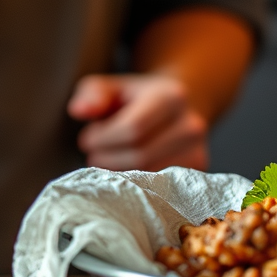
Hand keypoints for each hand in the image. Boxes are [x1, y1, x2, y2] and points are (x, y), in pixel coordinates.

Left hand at [67, 73, 207, 171]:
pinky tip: (124, 170)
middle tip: (93, 152)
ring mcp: (197, 151)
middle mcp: (191, 125)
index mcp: (171, 97)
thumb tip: (79, 110)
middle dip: (107, 158)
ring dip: (118, 173)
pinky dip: (135, 184)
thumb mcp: (109, 88)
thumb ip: (92, 95)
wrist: (175, 107)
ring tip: (108, 159)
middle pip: (140, 155)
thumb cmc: (133, 98)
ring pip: (149, 177)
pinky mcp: (197, 172)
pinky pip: (159, 188)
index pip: (133, 128)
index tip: (87, 138)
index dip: (103, 138)